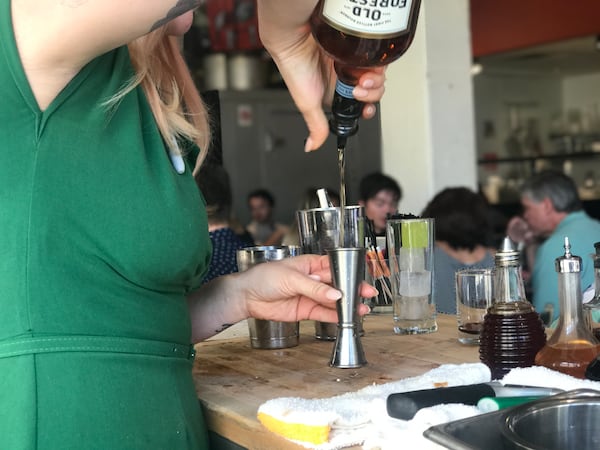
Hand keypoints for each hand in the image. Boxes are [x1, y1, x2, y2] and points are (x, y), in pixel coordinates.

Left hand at [237, 255, 375, 322]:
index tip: (362, 277)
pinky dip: (335, 316)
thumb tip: (335, 295)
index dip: (349, 272)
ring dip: (347, 305)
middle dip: (353, 289)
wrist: (246, 296)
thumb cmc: (264, 277)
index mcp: (310, 264)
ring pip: (333, 301)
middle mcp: (313, 280)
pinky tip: (346, 317)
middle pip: (337, 285)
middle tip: (368, 294)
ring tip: (361, 309)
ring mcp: (310, 296)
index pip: (334, 266)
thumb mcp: (291, 278)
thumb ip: (314, 288)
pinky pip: (323, 314)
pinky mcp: (305, 311)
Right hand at [257, 0, 385, 150]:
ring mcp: (351, 61)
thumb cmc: (295, 68)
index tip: (364, 109)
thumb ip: (315, 126)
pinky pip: (376, 56)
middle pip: (372, 91)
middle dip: (370, 95)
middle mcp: (344, 77)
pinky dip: (376, 63)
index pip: (360, 105)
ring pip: (376, 75)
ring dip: (374, 81)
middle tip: (357, 91)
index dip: (366, 109)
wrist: (294, 40)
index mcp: (335, 93)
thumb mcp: (307, 105)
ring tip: (362, 79)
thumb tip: (312, 146)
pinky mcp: (356, 46)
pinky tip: (366, 66)